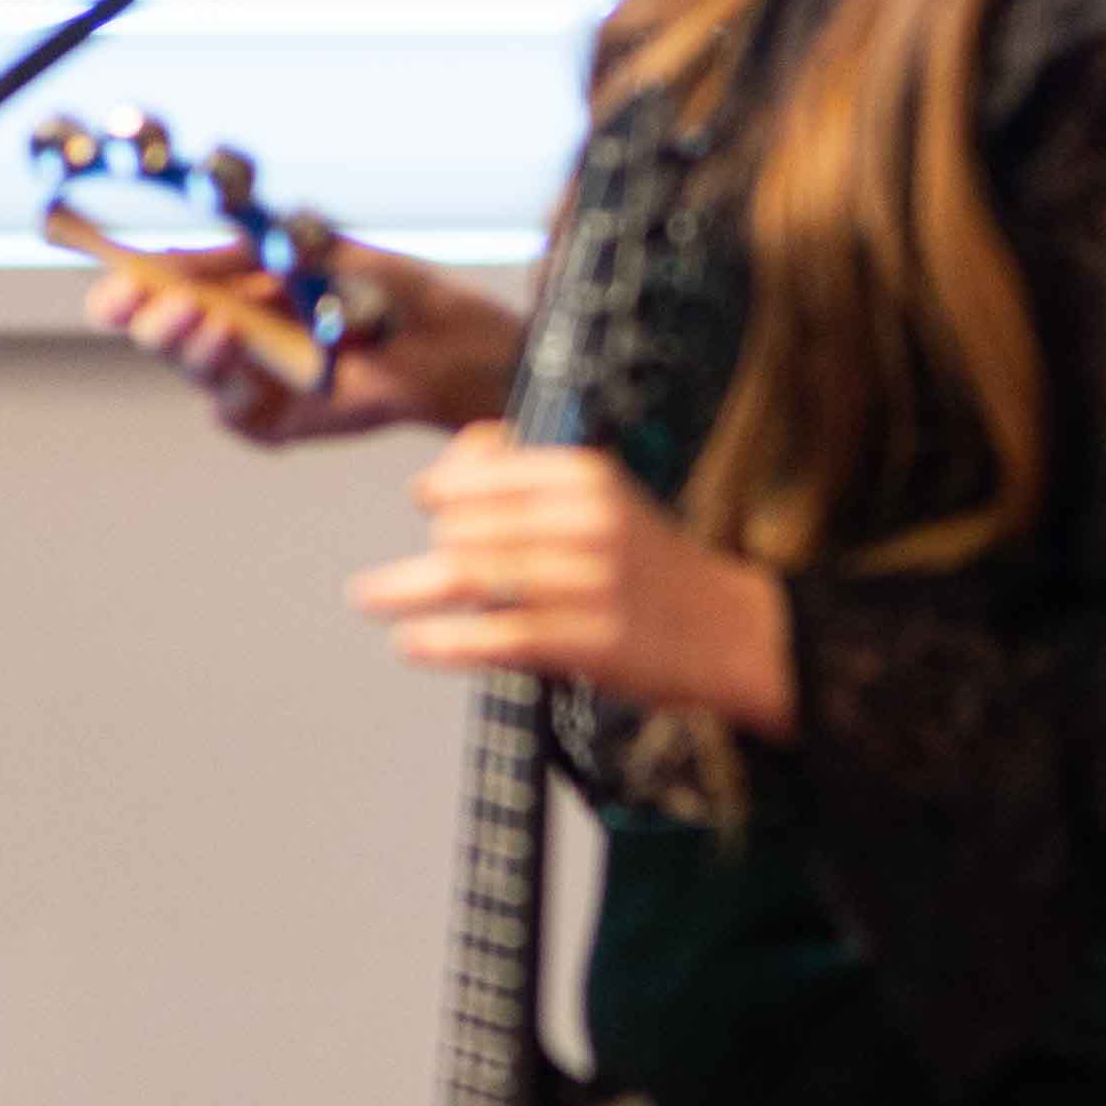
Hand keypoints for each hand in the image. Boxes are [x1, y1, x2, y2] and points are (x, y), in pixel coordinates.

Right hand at [86, 230, 522, 444]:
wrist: (457, 345)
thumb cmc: (394, 290)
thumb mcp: (324, 251)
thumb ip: (259, 251)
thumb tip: (190, 249)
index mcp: (233, 285)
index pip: (160, 285)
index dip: (129, 285)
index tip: (116, 280)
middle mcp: (232, 333)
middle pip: (163, 333)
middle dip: (155, 320)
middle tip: (172, 305)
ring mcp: (254, 380)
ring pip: (199, 374)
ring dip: (196, 352)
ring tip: (216, 326)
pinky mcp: (279, 422)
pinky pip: (239, 419)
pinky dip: (238, 399)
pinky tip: (248, 372)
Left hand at [349, 430, 799, 736]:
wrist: (735, 631)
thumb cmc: (654, 566)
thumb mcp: (608, 499)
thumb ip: (536, 482)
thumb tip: (448, 470)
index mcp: (588, 475)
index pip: (488, 463)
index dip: (444, 480)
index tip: (423, 497)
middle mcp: (586, 520)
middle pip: (467, 523)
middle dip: (431, 547)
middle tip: (402, 575)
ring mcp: (588, 581)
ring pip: (470, 575)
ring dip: (405, 588)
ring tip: (369, 597)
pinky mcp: (589, 641)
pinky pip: (495, 637)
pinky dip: (444, 640)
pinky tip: (411, 643)